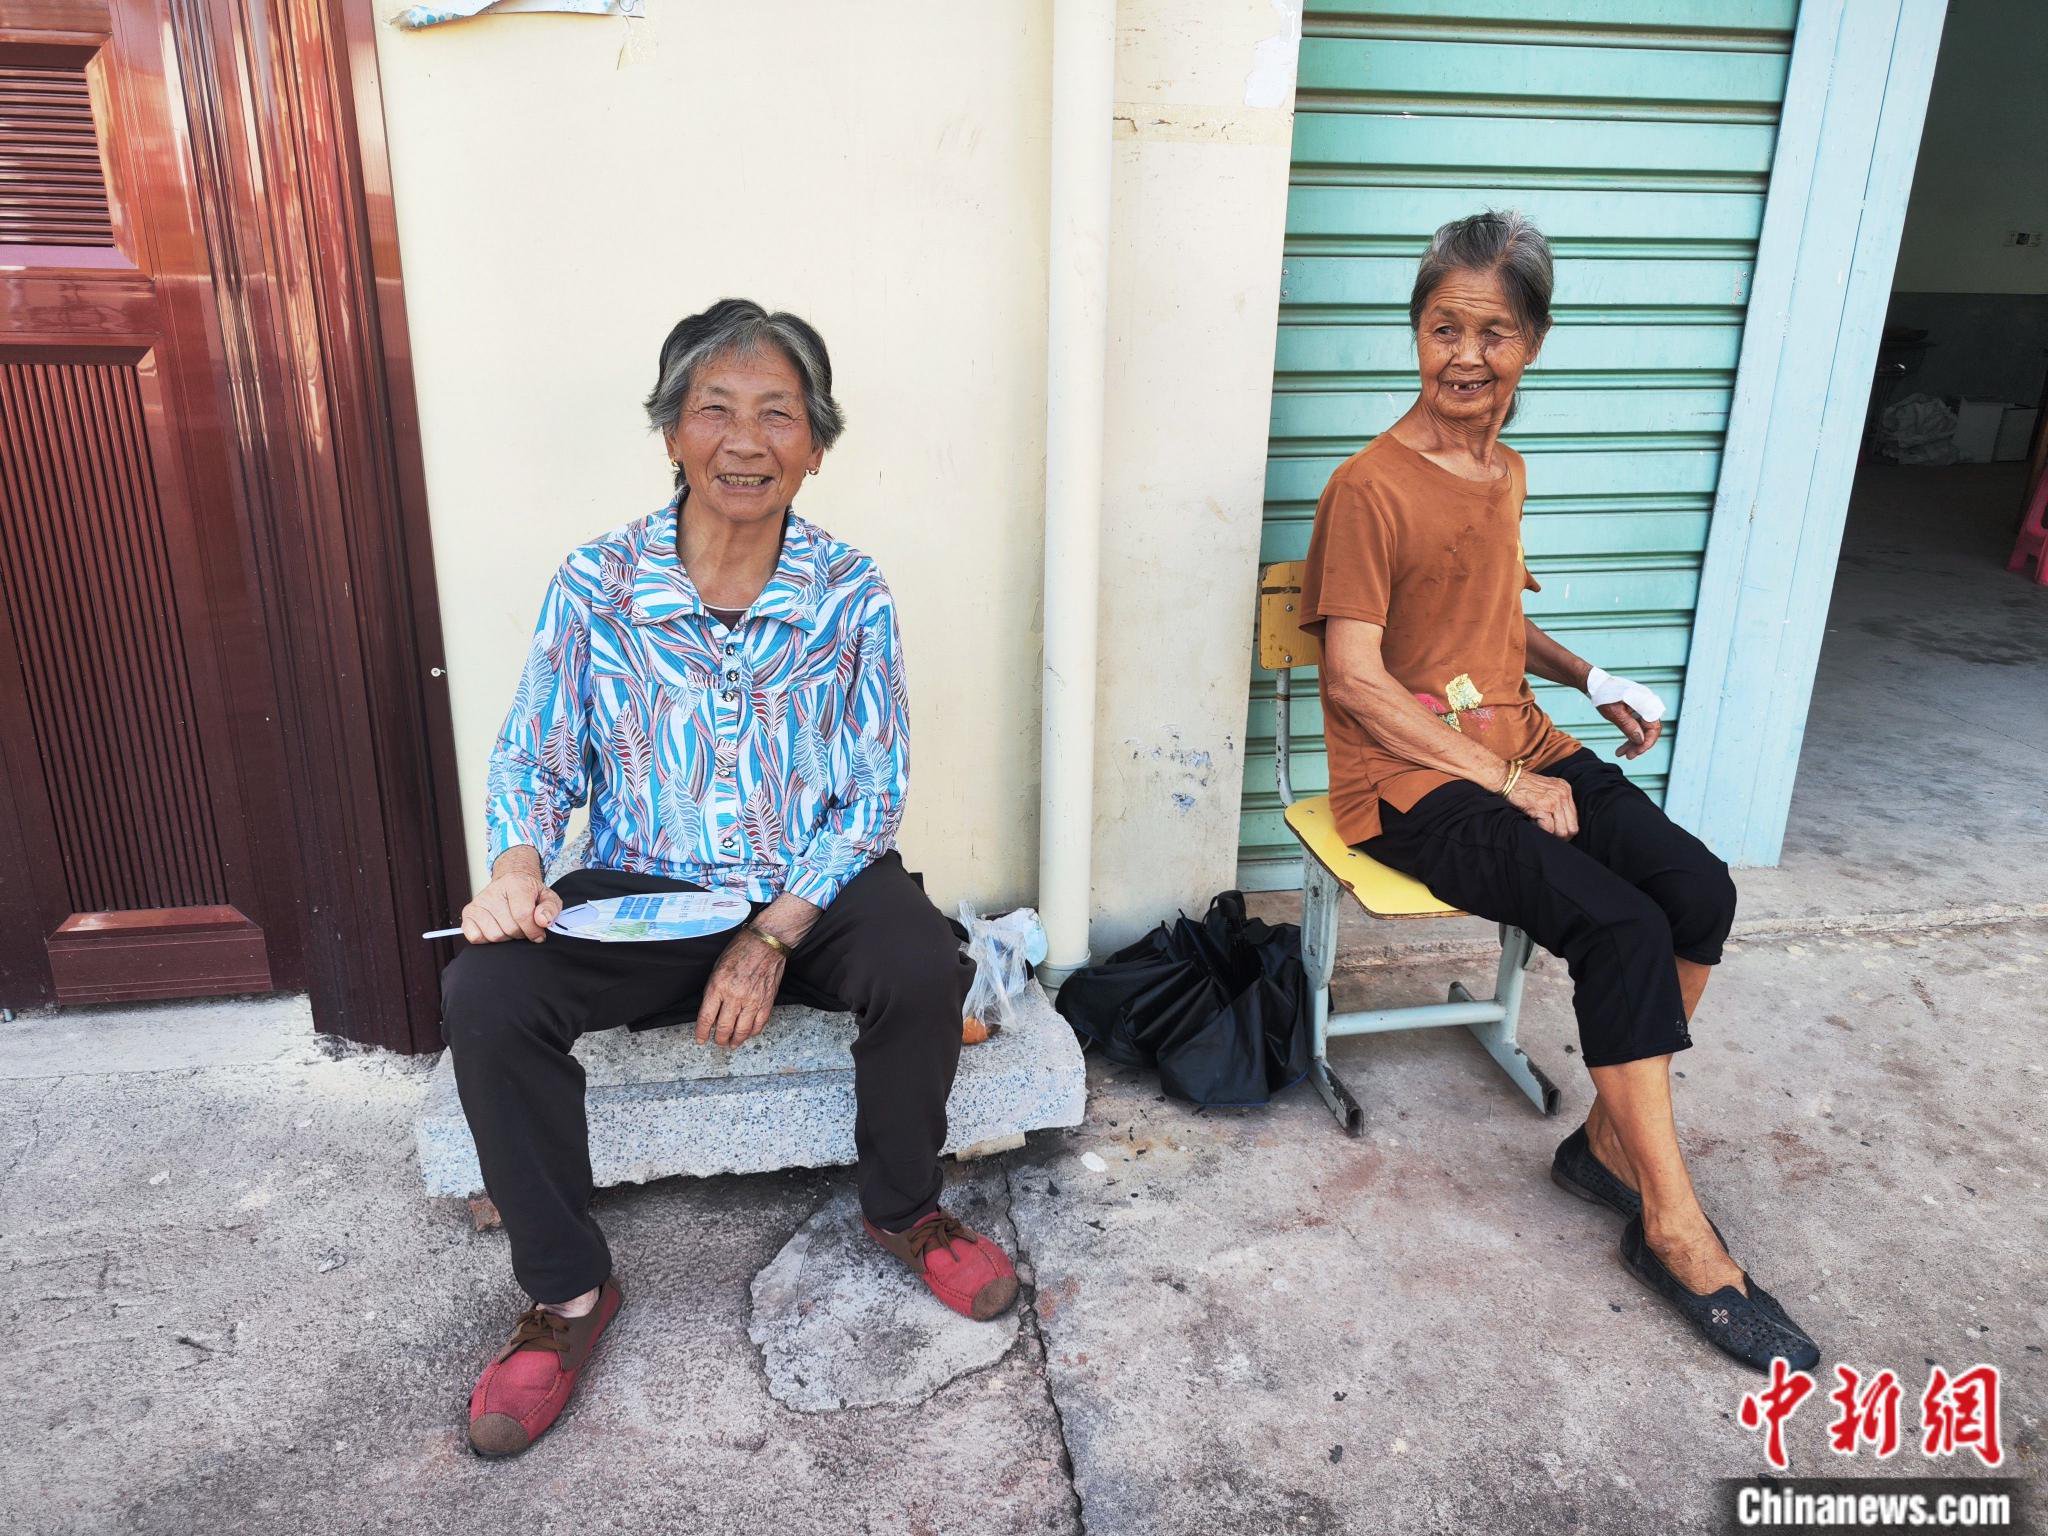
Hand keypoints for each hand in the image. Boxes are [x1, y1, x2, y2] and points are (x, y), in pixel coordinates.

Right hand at [460, 867, 562, 942]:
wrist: (511, 881)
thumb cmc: (530, 893)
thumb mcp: (548, 897)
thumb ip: (550, 909)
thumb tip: (543, 921)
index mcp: (515, 884)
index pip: (523, 915)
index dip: (533, 931)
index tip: (539, 935)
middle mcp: (494, 891)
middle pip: (509, 929)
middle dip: (521, 934)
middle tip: (523, 927)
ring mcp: (479, 902)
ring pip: (494, 936)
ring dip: (506, 937)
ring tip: (510, 926)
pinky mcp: (468, 912)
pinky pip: (475, 937)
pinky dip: (487, 939)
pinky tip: (496, 928)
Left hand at [696, 928, 785, 1048]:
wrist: (766, 943)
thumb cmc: (740, 950)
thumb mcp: (717, 968)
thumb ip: (714, 991)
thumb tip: (713, 1012)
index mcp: (718, 986)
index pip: (707, 1018)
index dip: (702, 1032)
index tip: (701, 1039)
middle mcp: (735, 996)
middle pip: (724, 1028)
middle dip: (719, 1039)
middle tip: (718, 1042)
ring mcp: (753, 1000)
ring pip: (742, 1030)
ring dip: (736, 1040)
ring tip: (732, 1044)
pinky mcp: (767, 1001)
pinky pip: (759, 1024)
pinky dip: (752, 1032)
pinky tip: (748, 1034)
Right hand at [1507, 769, 1578, 840]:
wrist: (1509, 779)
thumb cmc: (1523, 785)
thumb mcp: (1546, 788)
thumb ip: (1556, 800)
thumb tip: (1561, 821)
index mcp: (1565, 789)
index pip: (1574, 816)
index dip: (1567, 827)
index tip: (1558, 833)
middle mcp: (1563, 794)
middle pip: (1572, 826)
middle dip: (1563, 836)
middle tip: (1553, 840)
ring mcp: (1554, 801)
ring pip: (1562, 831)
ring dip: (1553, 837)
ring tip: (1544, 835)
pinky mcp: (1543, 807)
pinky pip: (1549, 830)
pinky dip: (1543, 832)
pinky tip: (1535, 826)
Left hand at [1598, 701, 1662, 760]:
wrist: (1595, 684)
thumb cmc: (1604, 695)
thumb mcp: (1614, 713)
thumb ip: (1628, 726)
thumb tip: (1640, 740)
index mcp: (1646, 702)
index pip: (1654, 727)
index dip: (1646, 743)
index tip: (1635, 753)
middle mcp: (1648, 704)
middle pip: (1649, 730)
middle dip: (1639, 745)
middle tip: (1628, 757)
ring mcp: (1642, 707)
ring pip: (1642, 730)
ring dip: (1633, 743)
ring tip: (1620, 754)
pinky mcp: (1636, 710)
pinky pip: (1636, 726)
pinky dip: (1630, 736)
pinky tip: (1621, 748)